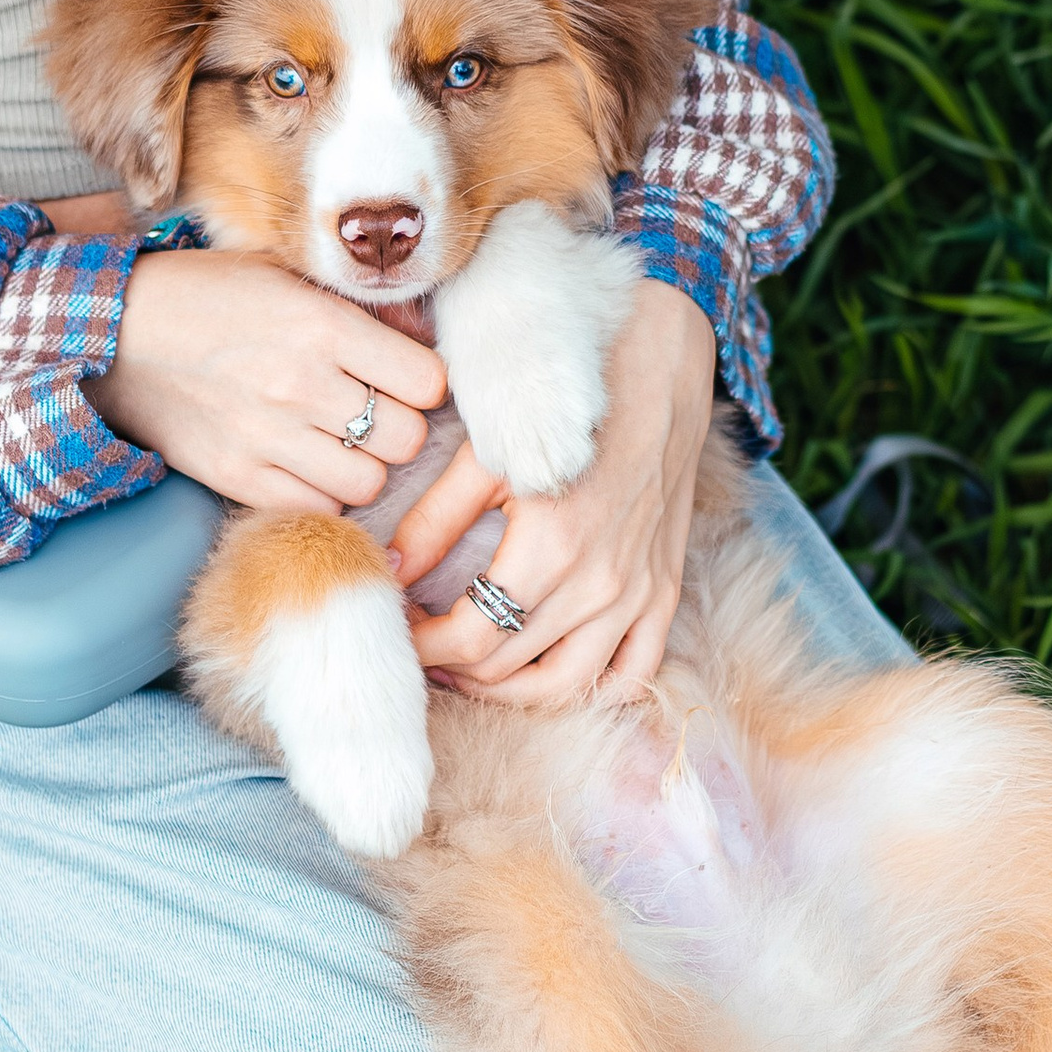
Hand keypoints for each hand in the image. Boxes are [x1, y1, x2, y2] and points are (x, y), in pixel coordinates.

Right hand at [86, 249, 448, 514]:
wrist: (114, 331)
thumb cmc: (208, 294)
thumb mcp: (286, 273)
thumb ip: (360, 307)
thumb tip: (424, 338)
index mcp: (322, 325)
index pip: (427, 380)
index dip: (424, 381)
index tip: (405, 376)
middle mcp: (301, 384)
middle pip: (407, 439)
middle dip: (400, 427)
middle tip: (374, 411)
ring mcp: (268, 437)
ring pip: (368, 483)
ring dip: (363, 465)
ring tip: (339, 441)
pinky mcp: (237, 476)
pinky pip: (316, 509)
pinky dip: (320, 493)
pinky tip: (305, 465)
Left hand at [388, 276, 714, 705]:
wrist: (661, 359)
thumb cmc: (566, 394)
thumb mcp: (490, 450)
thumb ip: (434, 518)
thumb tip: (387, 573)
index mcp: (552, 547)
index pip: (471, 640)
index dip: (424, 647)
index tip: (398, 628)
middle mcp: (600, 583)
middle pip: (509, 669)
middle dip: (453, 668)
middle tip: (422, 645)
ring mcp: (639, 593)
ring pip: (568, 686)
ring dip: (513, 692)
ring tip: (473, 669)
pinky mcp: (665, 589)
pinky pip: (634, 673)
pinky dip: (592, 690)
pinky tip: (549, 671)